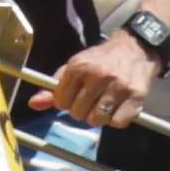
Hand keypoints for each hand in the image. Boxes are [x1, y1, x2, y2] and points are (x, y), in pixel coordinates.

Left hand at [37, 35, 162, 133]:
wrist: (136, 47)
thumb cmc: (101, 60)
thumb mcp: (76, 67)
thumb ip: (54, 87)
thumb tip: (33, 104)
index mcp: (78, 66)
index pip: (61, 101)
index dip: (67, 102)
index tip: (76, 95)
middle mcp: (97, 75)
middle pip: (78, 113)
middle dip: (83, 110)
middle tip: (93, 99)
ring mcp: (117, 86)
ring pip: (97, 120)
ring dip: (99, 117)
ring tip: (105, 104)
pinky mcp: (135, 96)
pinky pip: (118, 122)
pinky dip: (117, 119)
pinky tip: (118, 107)